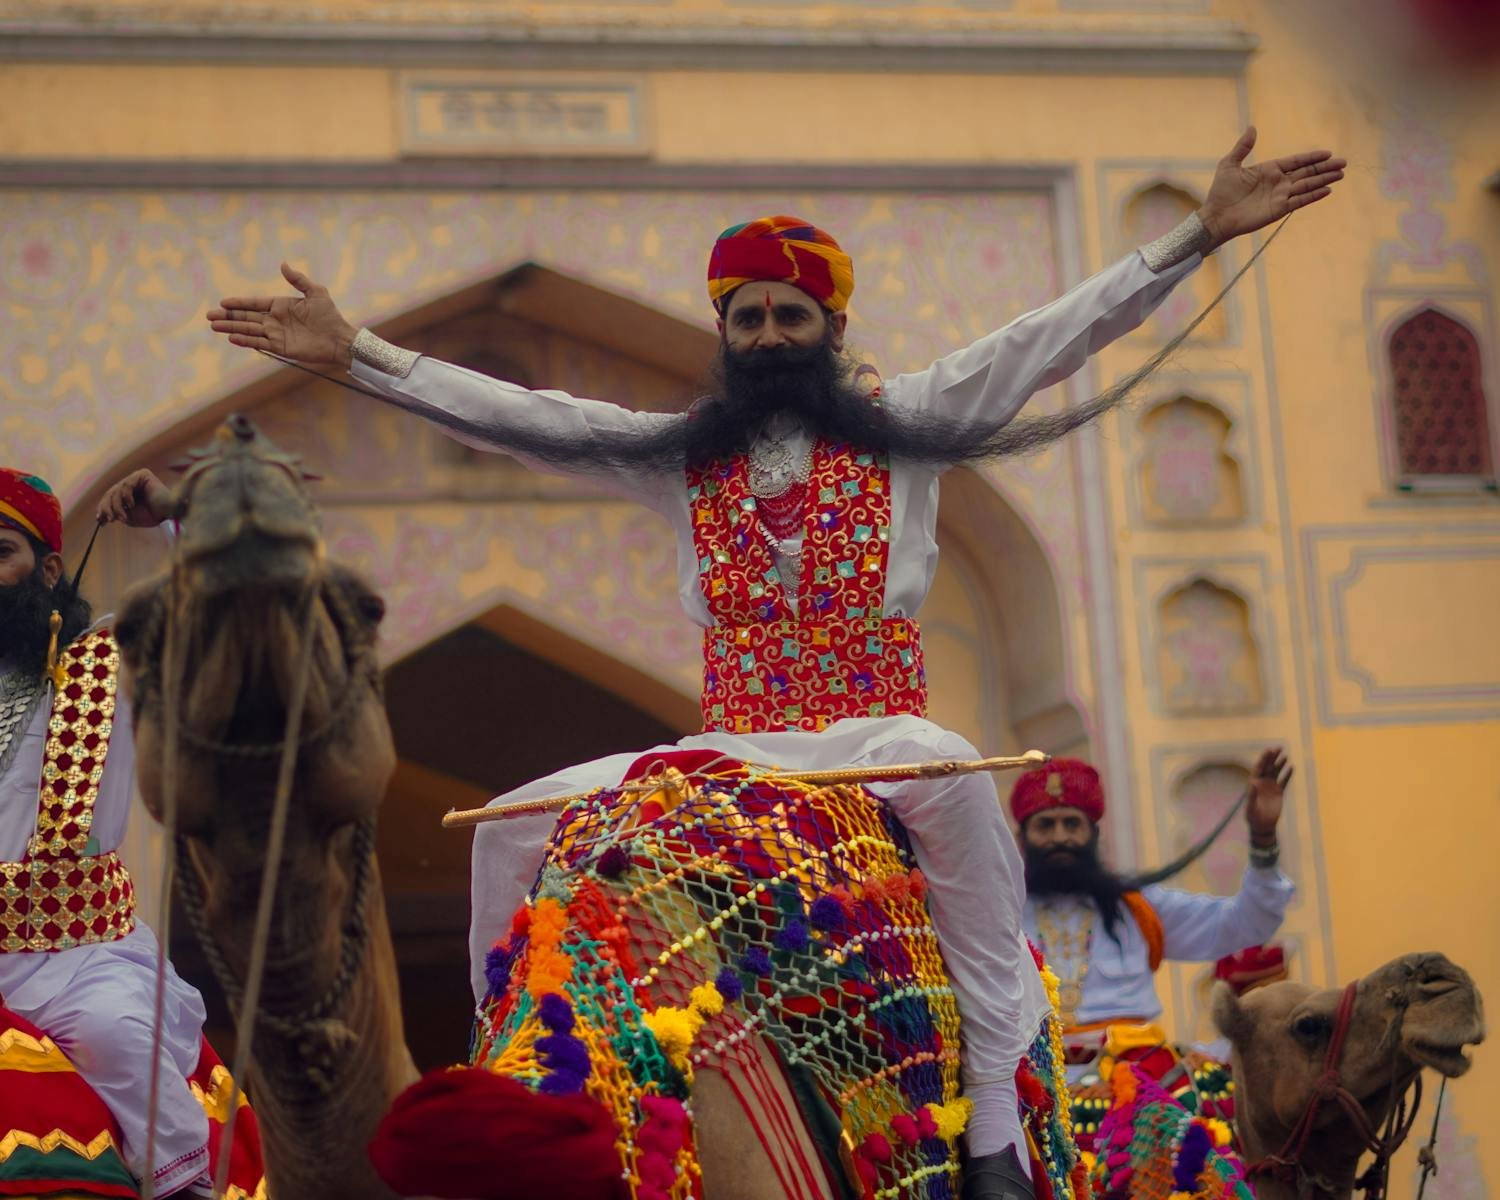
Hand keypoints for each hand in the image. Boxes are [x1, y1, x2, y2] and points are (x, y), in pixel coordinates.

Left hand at [97, 469, 173, 526]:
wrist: (169, 513)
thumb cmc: (152, 516)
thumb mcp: (129, 517)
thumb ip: (115, 513)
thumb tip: (99, 516)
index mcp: (128, 492)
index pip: (110, 497)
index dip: (103, 507)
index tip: (100, 519)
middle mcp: (131, 483)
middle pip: (111, 492)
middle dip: (107, 507)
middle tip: (109, 519)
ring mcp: (136, 478)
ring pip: (116, 490)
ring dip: (117, 506)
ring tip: (123, 517)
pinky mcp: (142, 475)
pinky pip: (126, 485)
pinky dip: (126, 497)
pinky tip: (132, 505)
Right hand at [206, 262, 358, 367]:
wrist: (340, 338)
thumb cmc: (330, 315)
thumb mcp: (316, 292)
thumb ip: (298, 279)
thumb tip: (283, 264)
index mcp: (281, 306)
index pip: (254, 304)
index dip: (239, 303)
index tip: (223, 302)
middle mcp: (275, 320)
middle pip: (247, 317)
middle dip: (228, 316)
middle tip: (209, 316)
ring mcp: (277, 334)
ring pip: (249, 330)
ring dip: (231, 327)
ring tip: (214, 326)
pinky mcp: (281, 348)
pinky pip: (260, 343)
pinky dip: (246, 340)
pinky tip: (232, 337)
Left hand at [1196, 127, 1345, 247]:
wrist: (1216, 216)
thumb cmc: (1221, 192)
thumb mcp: (1229, 165)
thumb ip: (1243, 147)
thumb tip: (1252, 127)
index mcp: (1269, 170)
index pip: (1296, 161)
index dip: (1311, 157)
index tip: (1328, 153)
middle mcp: (1278, 182)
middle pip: (1306, 173)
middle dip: (1325, 168)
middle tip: (1343, 163)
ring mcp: (1279, 196)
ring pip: (1307, 186)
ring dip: (1324, 180)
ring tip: (1340, 175)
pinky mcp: (1278, 210)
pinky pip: (1299, 201)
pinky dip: (1313, 196)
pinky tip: (1327, 190)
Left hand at [1246, 747, 1291, 842]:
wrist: (1262, 825)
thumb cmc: (1253, 817)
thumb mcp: (1251, 807)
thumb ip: (1251, 796)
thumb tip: (1252, 783)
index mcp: (1254, 783)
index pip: (1259, 768)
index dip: (1264, 759)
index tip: (1269, 750)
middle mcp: (1262, 782)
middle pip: (1267, 766)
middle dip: (1272, 757)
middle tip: (1279, 748)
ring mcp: (1271, 787)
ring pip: (1276, 772)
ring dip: (1280, 763)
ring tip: (1285, 755)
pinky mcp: (1279, 792)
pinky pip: (1284, 781)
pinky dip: (1287, 775)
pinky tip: (1292, 767)